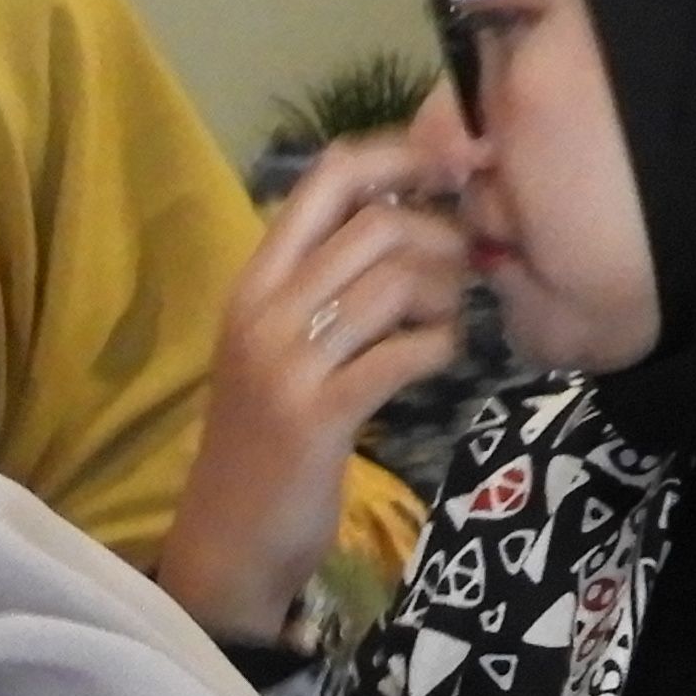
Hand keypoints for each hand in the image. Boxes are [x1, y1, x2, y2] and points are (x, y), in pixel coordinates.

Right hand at [154, 133, 474, 641]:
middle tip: (464, 264)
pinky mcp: (320, 416)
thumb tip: (406, 212)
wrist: (230, 538)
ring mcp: (288, 364)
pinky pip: (405, 353)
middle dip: (440, 234)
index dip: (398, 157)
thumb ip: (324, 282)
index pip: (326, 178)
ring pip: (395, 282)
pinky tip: (441, 357)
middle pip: (375, 223)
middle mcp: (263, 311)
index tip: (444, 175)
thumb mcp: (279, 346)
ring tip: (451, 315)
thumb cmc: (265, 436)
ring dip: (446, 292)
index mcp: (253, 281)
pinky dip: (441, 346)